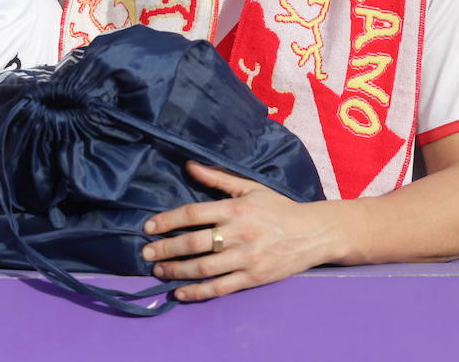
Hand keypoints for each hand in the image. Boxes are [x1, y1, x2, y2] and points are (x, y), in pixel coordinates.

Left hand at [141, 161, 337, 300]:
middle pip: (194, 243)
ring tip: (158, 271)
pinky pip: (220, 288)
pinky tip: (180, 293)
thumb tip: (189, 165)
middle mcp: (238, 234)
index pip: (193, 213)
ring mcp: (246, 258)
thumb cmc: (278, 208)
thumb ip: (218, 179)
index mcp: (235, 209)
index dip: (168, 220)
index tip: (148, 227)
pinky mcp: (253, 278)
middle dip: (166, 249)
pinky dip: (198, 292)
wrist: (313, 234)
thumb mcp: (249, 188)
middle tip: (146, 253)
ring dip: (177, 270)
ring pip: (204, 268)